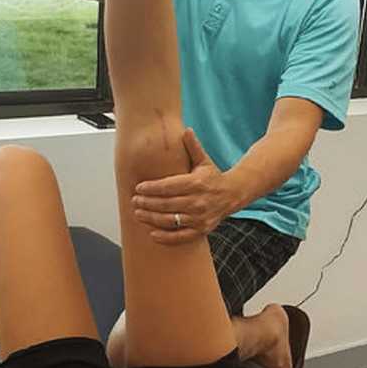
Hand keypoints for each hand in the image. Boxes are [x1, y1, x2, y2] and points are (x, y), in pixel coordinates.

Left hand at [132, 129, 236, 244]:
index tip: (138, 187)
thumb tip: (186, 130)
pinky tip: (151, 233)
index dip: (151, 188)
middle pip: (166, 204)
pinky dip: (165, 237)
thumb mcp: (204, 160)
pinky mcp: (201, 230)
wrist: (232, 194)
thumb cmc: (213, 177)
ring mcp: (199, 218)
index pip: (168, 186)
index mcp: (196, 183)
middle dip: (147, 202)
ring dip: (151, 218)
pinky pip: (180, 237)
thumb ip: (193, 147)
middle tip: (134, 200)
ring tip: (138, 213)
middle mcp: (198, 202)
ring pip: (170, 220)